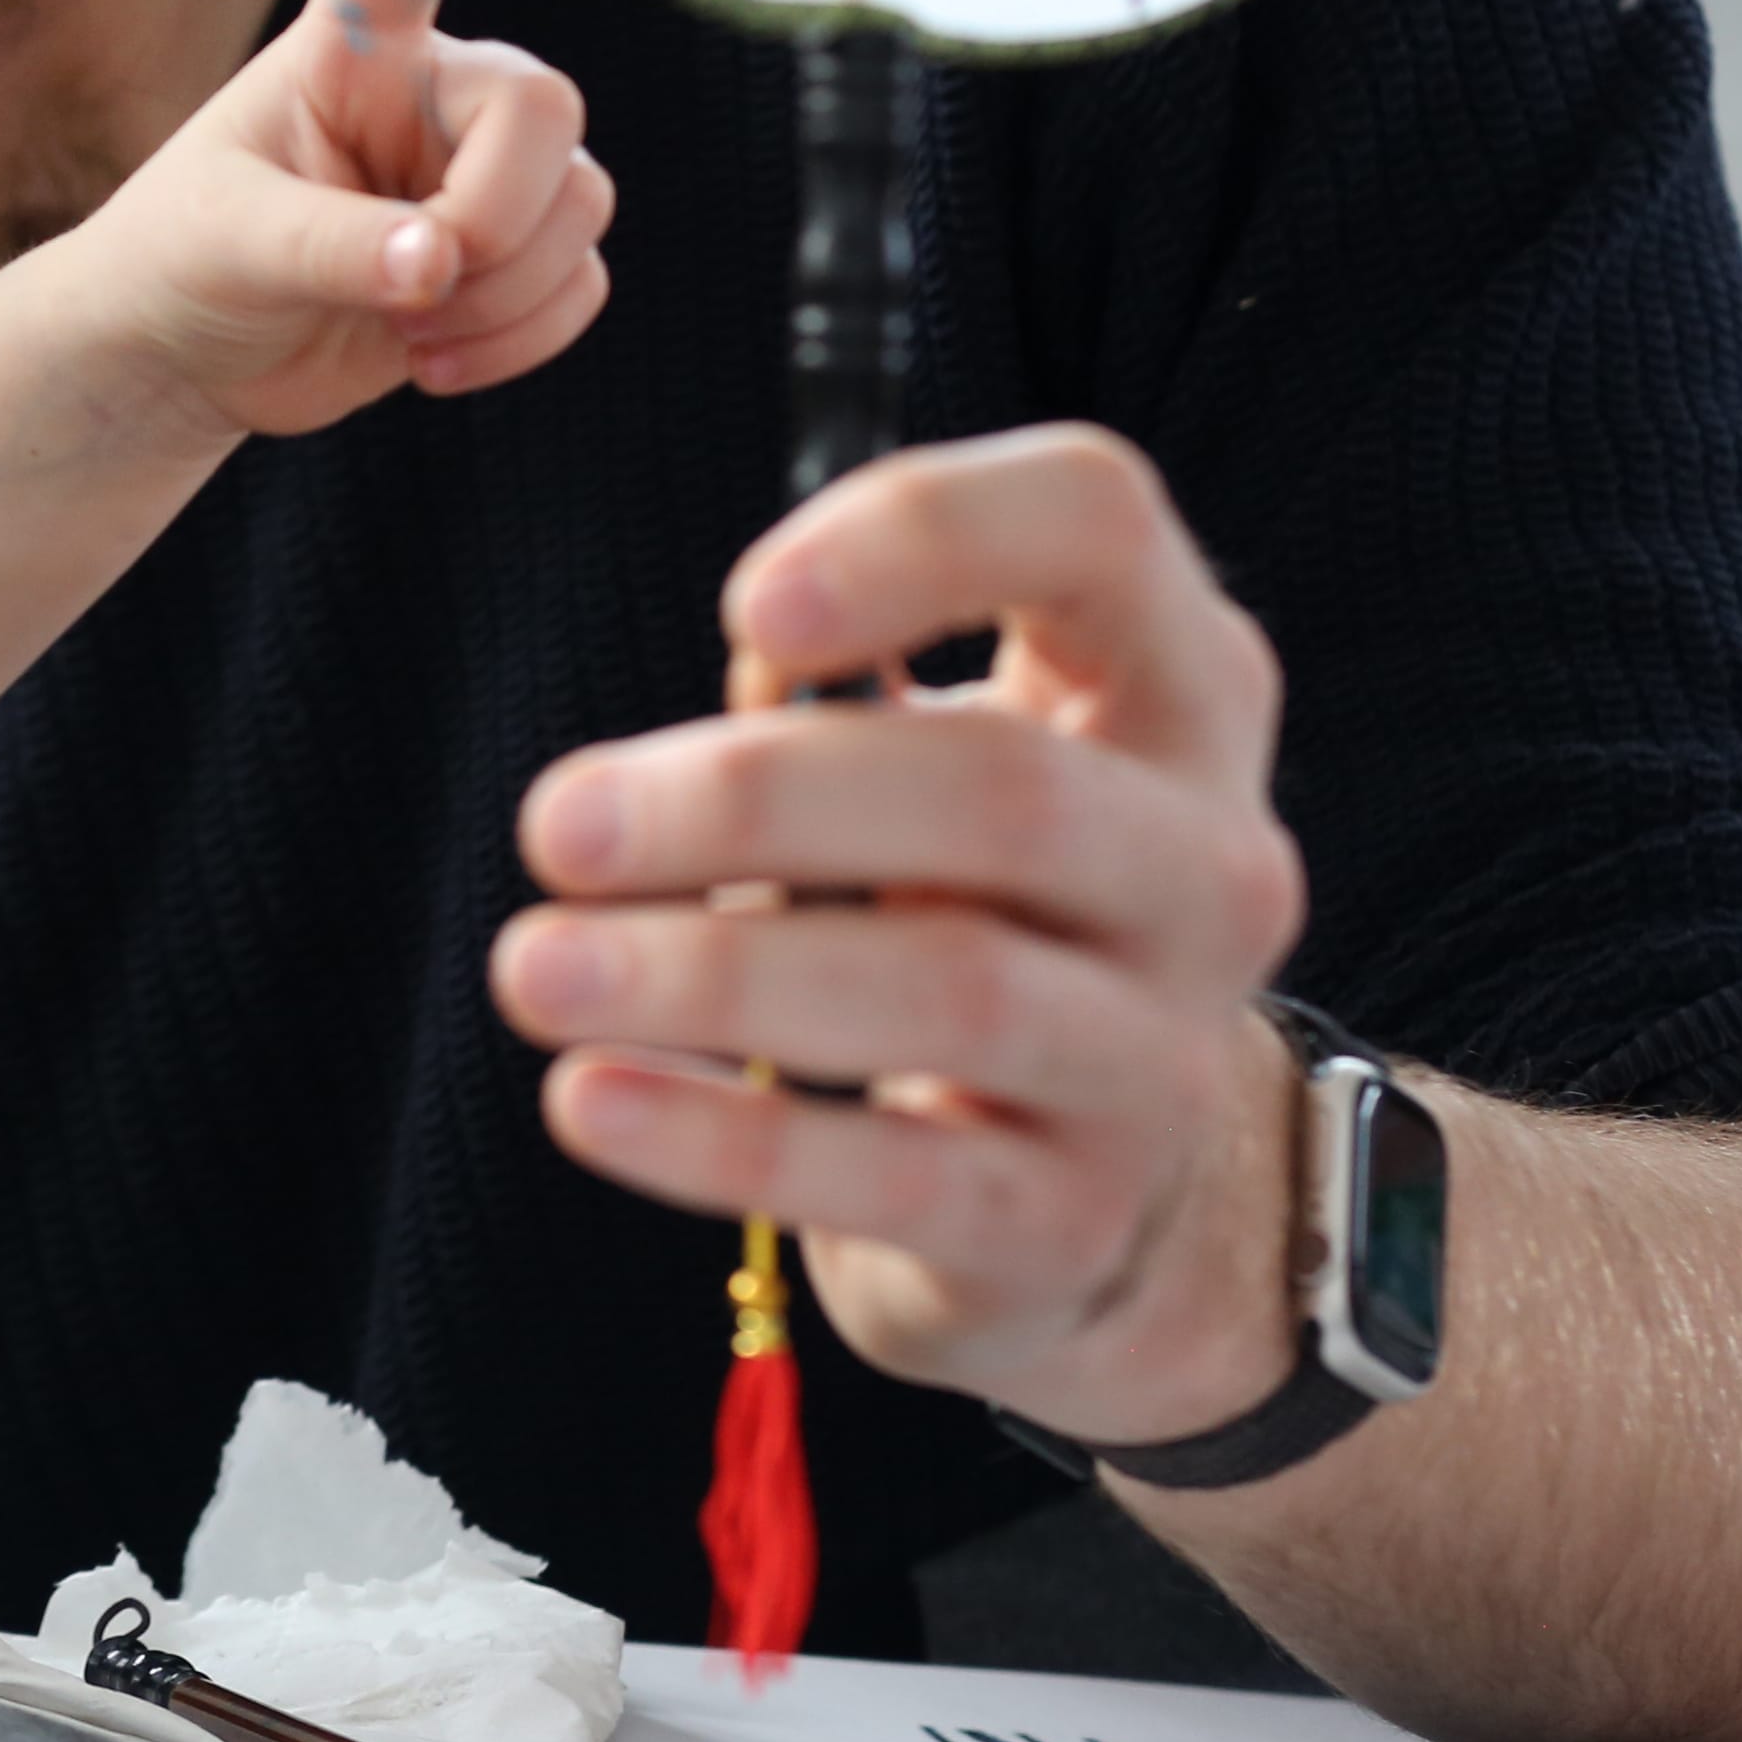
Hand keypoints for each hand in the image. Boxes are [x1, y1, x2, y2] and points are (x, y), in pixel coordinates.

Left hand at [59, 0, 615, 443]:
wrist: (192, 356)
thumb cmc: (185, 260)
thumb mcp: (232, 244)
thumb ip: (334, 246)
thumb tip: (438, 262)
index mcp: (351, 42)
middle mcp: (435, 83)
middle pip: (549, 107)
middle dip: (496, 216)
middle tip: (417, 283)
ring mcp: (482, 164)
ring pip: (583, 204)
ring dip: (504, 294)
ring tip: (401, 326)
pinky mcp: (515, 246)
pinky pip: (587, 280)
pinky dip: (526, 337)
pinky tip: (434, 357)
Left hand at [484, 426, 1314, 1446]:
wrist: (1075, 1173)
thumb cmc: (962, 894)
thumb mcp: (934, 749)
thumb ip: (827, 684)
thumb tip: (681, 740)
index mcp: (1172, 682)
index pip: (1097, 523)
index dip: (921, 536)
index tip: (742, 612)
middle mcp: (1206, 862)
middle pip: (1004, 790)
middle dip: (756, 799)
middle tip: (557, 824)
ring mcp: (1163, 1052)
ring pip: (955, 992)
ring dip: (714, 972)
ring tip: (534, 968)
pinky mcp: (1075, 1218)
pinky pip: (903, 1180)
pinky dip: (728, 1138)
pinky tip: (591, 1100)